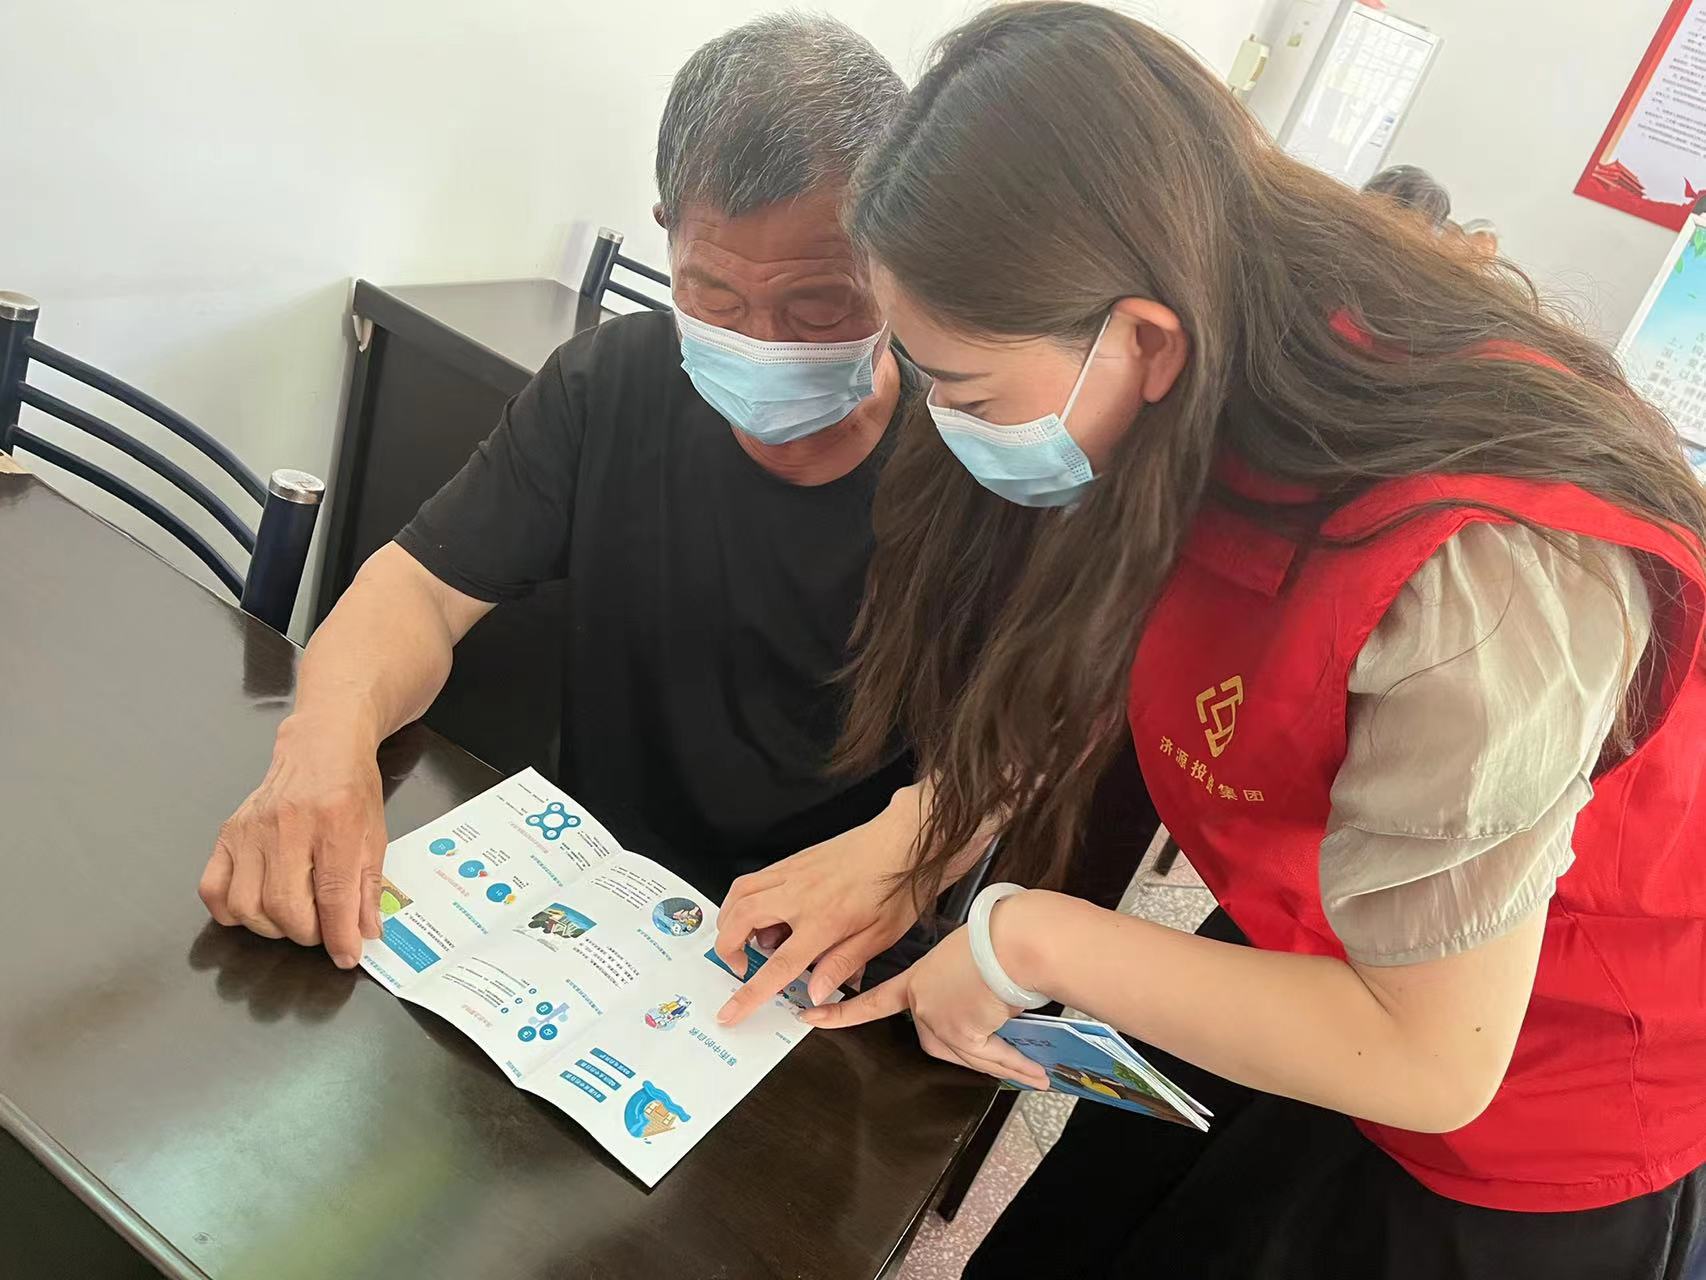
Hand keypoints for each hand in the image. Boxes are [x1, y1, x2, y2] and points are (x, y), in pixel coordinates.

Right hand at [199, 713, 386, 967]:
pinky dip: (233, 911)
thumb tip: (364, 936)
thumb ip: (369, 888)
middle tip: (322, 929)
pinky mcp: (227, 834)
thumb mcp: (375, 836)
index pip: (333, 894)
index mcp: (335, 822)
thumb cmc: (352, 791)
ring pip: (246, 905)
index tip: (346, 956)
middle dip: (307, 933)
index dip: (340, 935)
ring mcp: (250, 830)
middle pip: (284, 905)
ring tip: (294, 917)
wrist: (321, 748)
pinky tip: (258, 906)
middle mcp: (287, 825)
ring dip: (272, 927)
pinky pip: (214, 890)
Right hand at [714, 793, 924, 1024]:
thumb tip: (815, 992)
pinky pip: (754, 878)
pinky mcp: (794, 860)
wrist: (903, 840)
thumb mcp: (879, 937)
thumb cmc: (896, 887)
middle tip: (740, 968)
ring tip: (747, 939)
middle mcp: (799, 894)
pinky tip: (764, 912)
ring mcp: (792, 873)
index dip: (749, 994)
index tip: (730, 1012)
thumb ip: (842, 964)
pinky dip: (744, 898)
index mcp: (822, 921)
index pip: (777, 966)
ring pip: (738, 894)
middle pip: (740, 921)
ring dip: (730, 920)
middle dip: (727, 950)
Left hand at [801, 925, 1048, 1088]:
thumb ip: (965, 986)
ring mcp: (938, 1020)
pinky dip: (1017, 1066)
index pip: (874, 1001)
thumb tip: (989, 1005)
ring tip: (1033, 1069)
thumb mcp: (969, 958)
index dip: (842, 1012)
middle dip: (974, 1047)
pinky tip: (1036, 1074)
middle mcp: (922, 1001)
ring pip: (969, 1055)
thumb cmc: (999, 938)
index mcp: (918, 978)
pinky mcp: (961, 1034)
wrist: (1012, 941)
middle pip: (937, 1042)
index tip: (810, 1016)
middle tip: (1004, 1043)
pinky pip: (993, 1058)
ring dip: (1006, 1061)